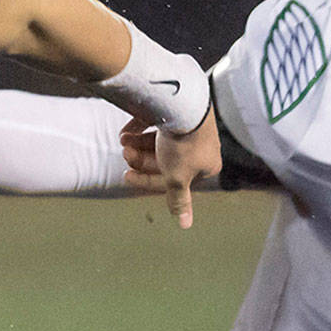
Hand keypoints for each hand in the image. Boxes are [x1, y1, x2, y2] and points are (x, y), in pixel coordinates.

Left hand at [120, 108, 219, 228]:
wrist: (184, 106)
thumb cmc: (183, 146)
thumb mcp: (177, 178)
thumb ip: (178, 199)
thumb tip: (185, 224)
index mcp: (206, 165)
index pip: (173, 179)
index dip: (146, 180)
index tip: (126, 176)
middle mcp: (201, 147)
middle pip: (164, 159)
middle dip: (141, 159)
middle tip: (125, 154)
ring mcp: (191, 127)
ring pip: (158, 141)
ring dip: (138, 144)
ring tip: (124, 141)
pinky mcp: (181, 110)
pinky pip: (157, 122)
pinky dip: (140, 127)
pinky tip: (126, 131)